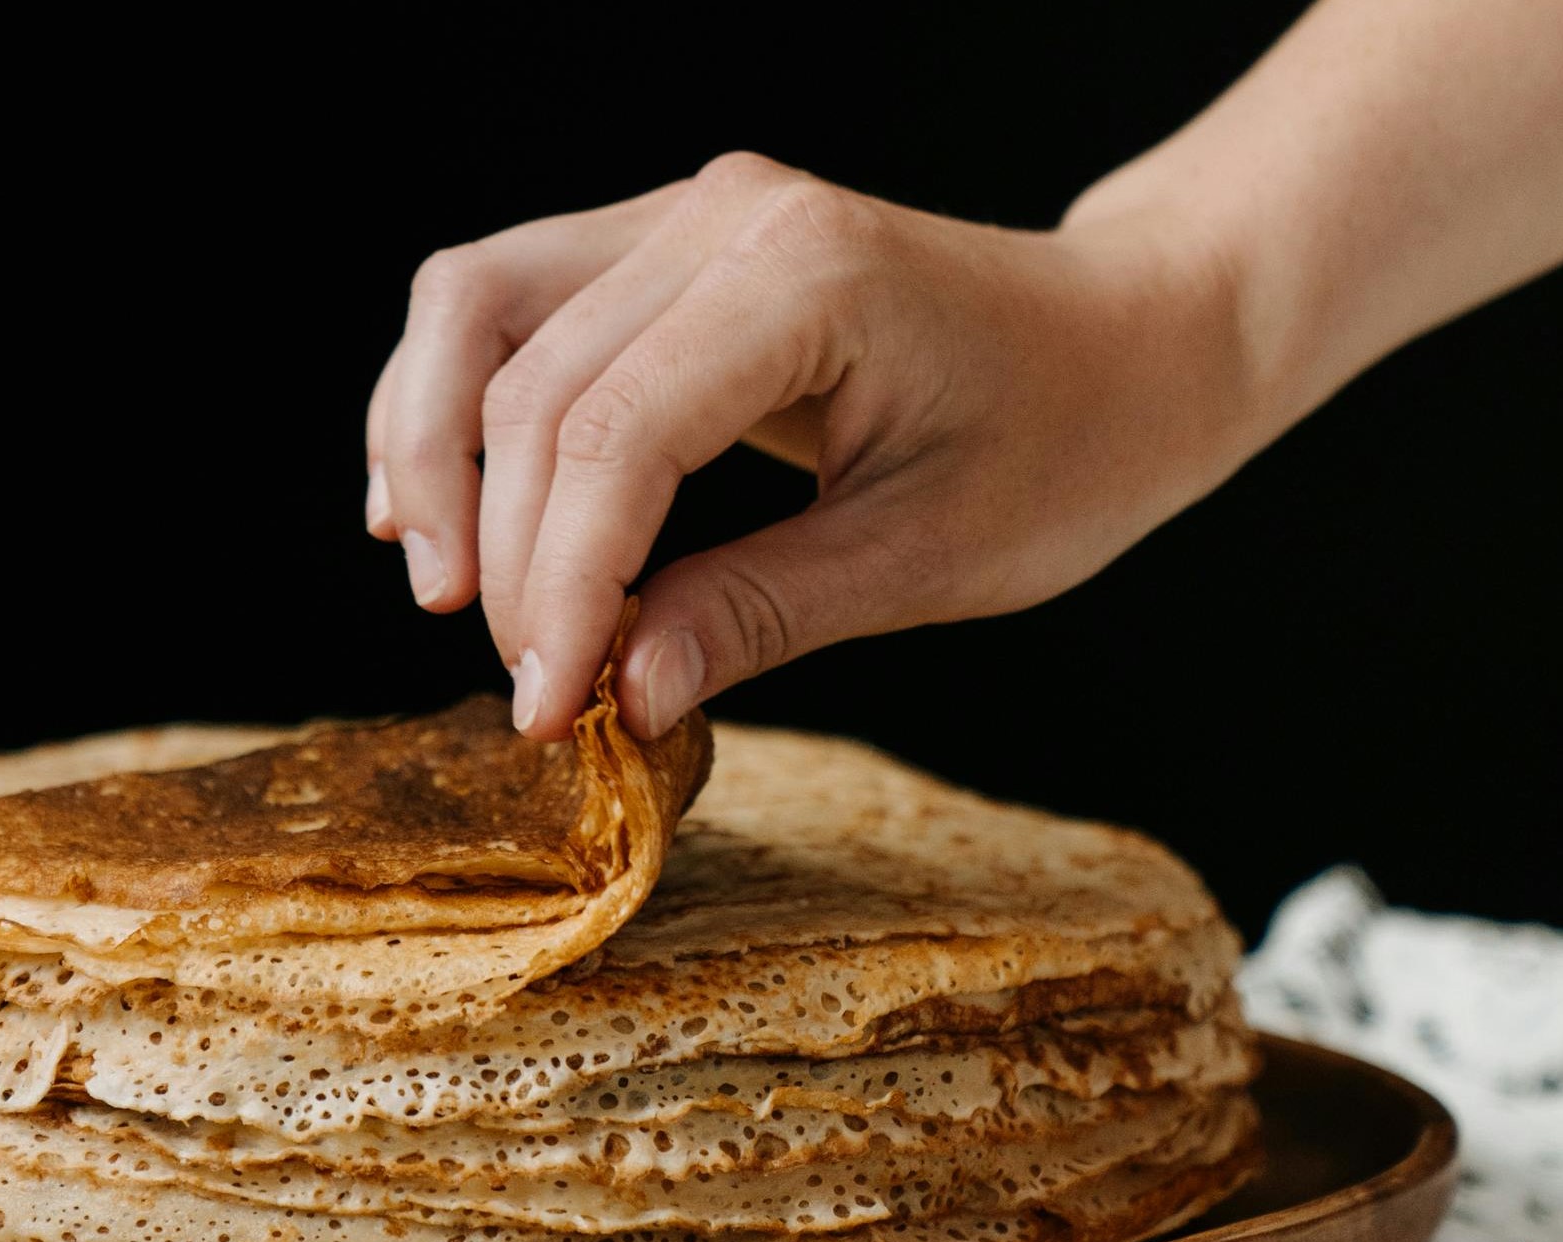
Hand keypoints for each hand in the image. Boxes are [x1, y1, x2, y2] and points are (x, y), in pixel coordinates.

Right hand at [363, 152, 1251, 738]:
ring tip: (443, 590)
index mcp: (809, 275)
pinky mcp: (660, 244)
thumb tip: (618, 696)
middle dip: (507, 554)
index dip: (561, 584)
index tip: (549, 707)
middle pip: (528, 383)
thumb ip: (757, 615)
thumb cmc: (1065, 444)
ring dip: (431, 454)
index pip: (616, 434)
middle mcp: (724, 214)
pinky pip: (505, 304)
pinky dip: (450, 403)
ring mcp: (683, 213)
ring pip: (476, 309)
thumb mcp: (927, 559)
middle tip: (530, 688)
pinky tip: (430, 506)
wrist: (1132, 340)